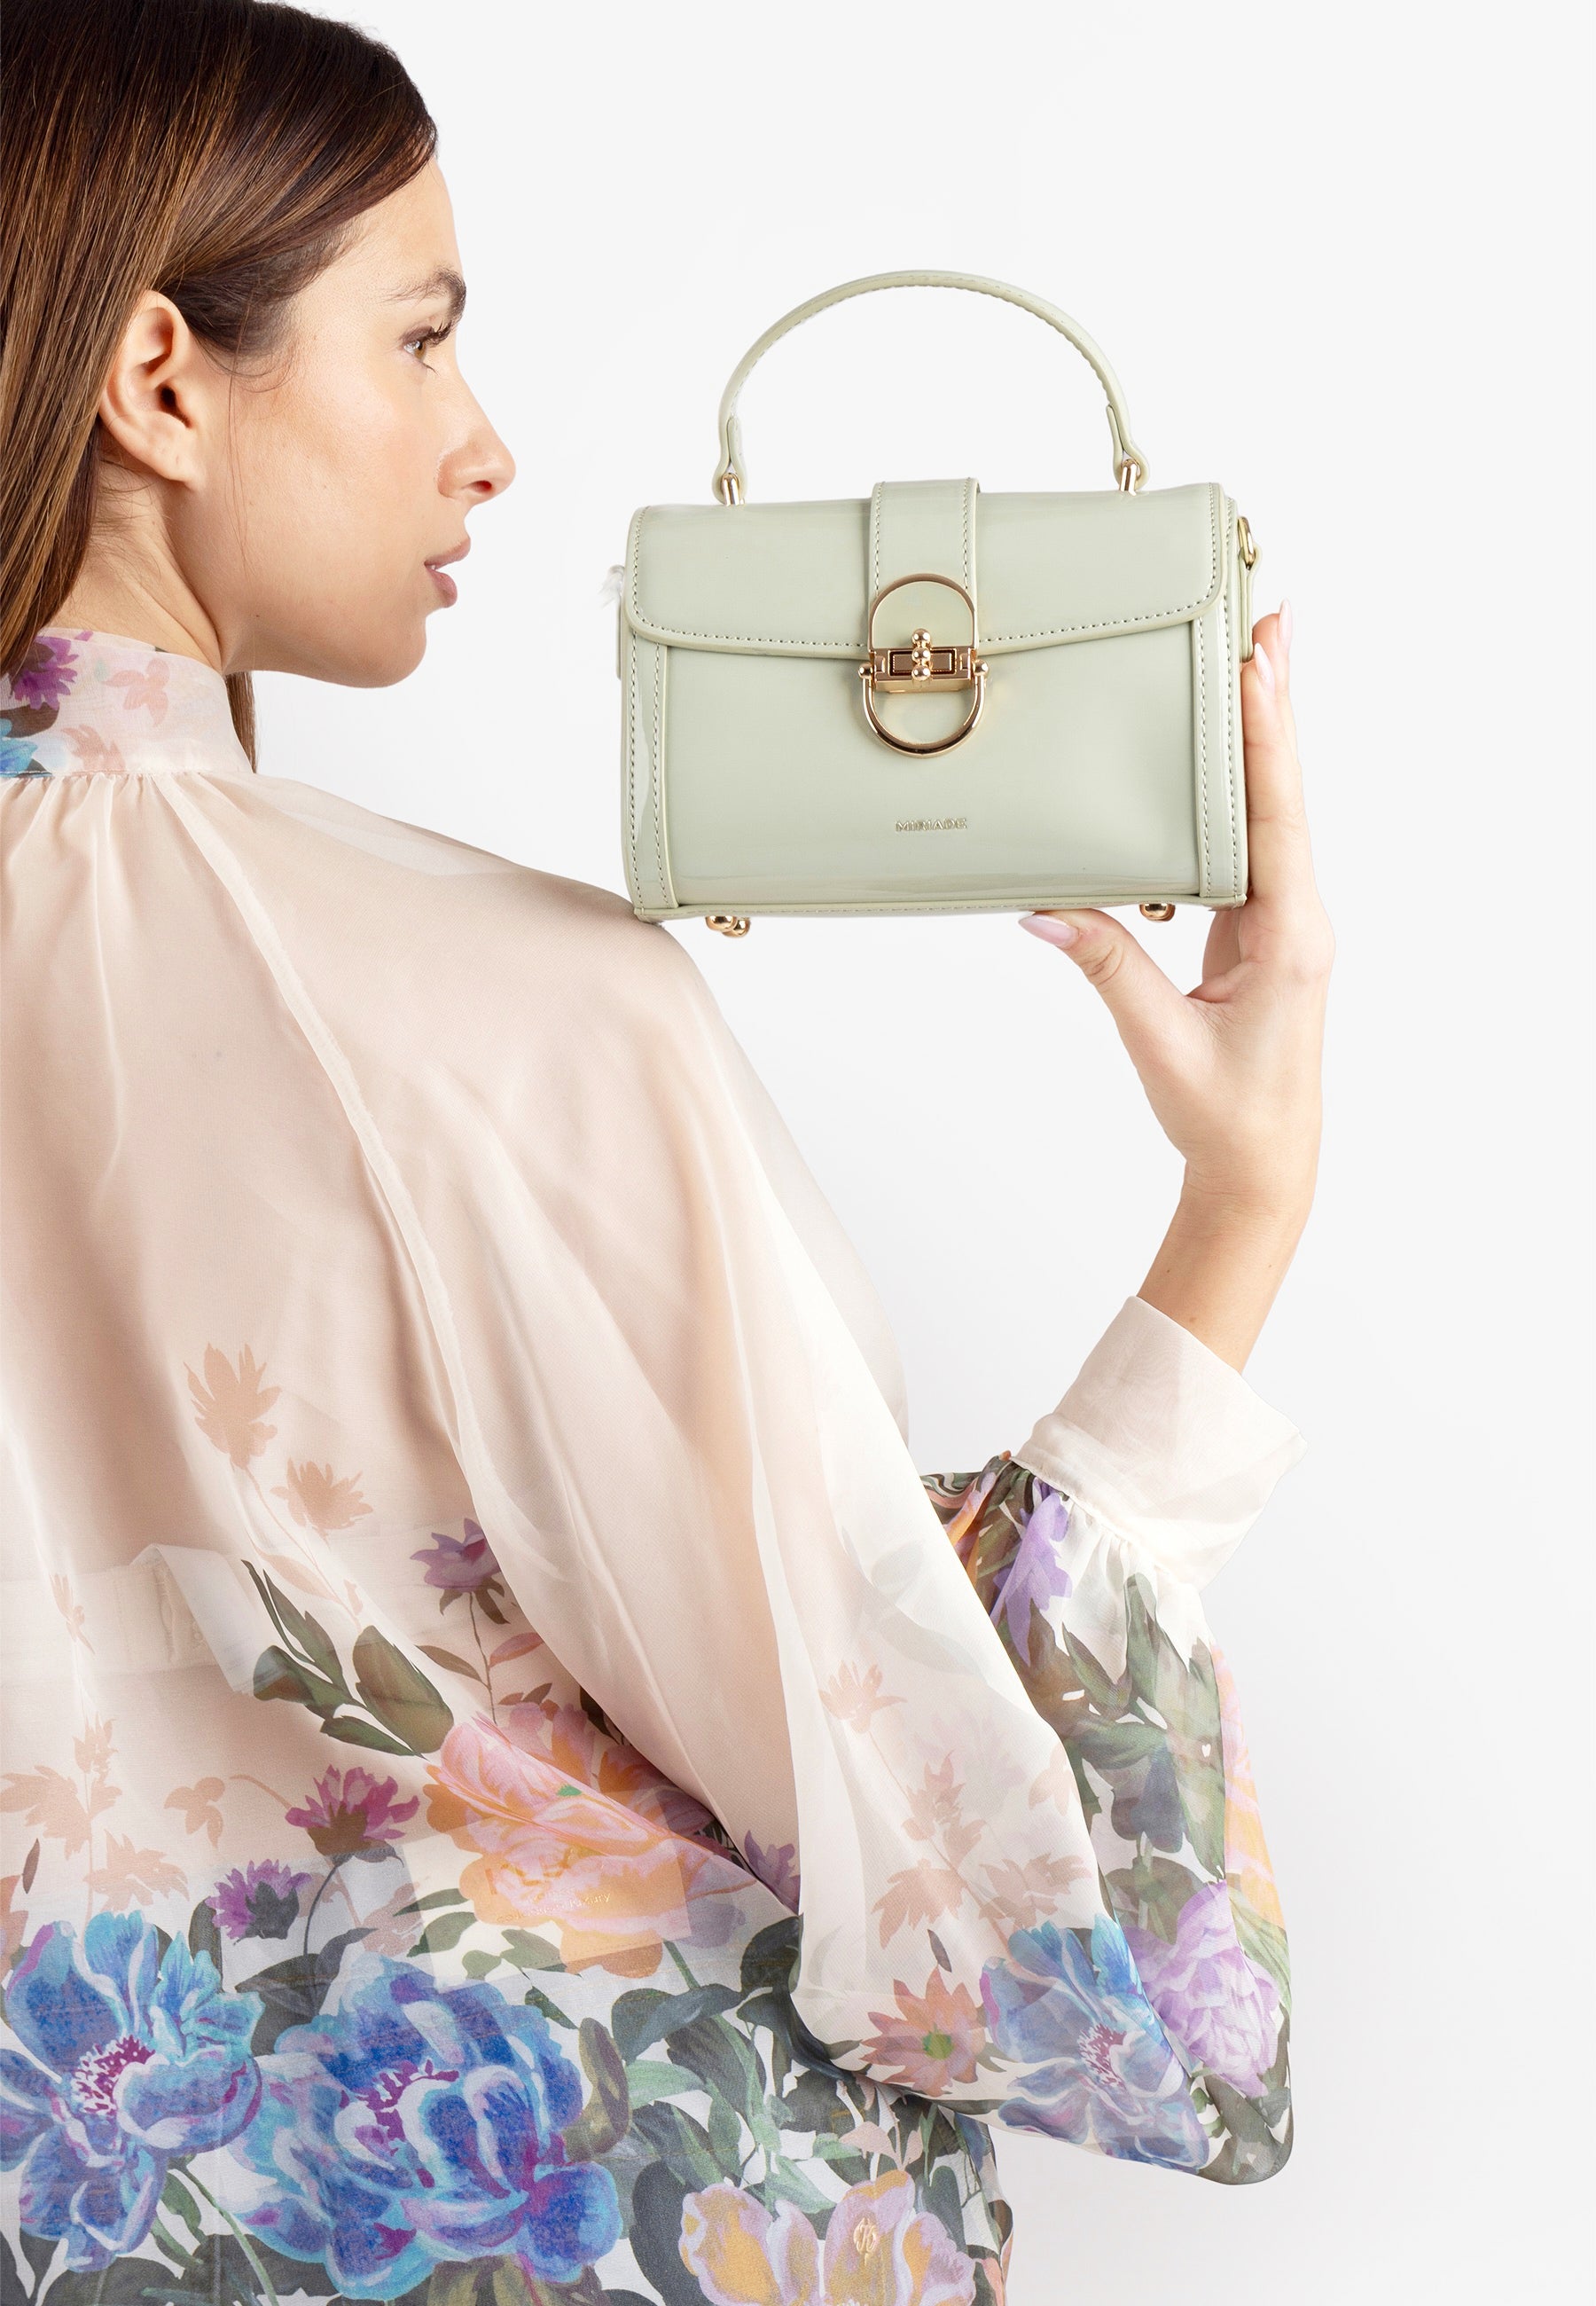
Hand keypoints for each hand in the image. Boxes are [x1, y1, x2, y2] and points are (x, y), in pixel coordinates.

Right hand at [1019, 603, 1332, 1368]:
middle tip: (1272, 618)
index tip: (1259, 662)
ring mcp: (1279, 920)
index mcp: (1289, 936)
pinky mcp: (1256, 931)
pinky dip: (1237, 786)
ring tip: (1250, 656)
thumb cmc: (1224, 1117)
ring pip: (1270, 808)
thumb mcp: (1158, 1041)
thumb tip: (1043, 903)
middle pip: (1285, 790)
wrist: (1261, 1170)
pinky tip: (1219, 751)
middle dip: (1277, 703)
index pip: (1277, 816)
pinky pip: (1246, 841)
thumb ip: (1106, 966)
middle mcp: (1295, 915)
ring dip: (1259, 734)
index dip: (1267, 736)